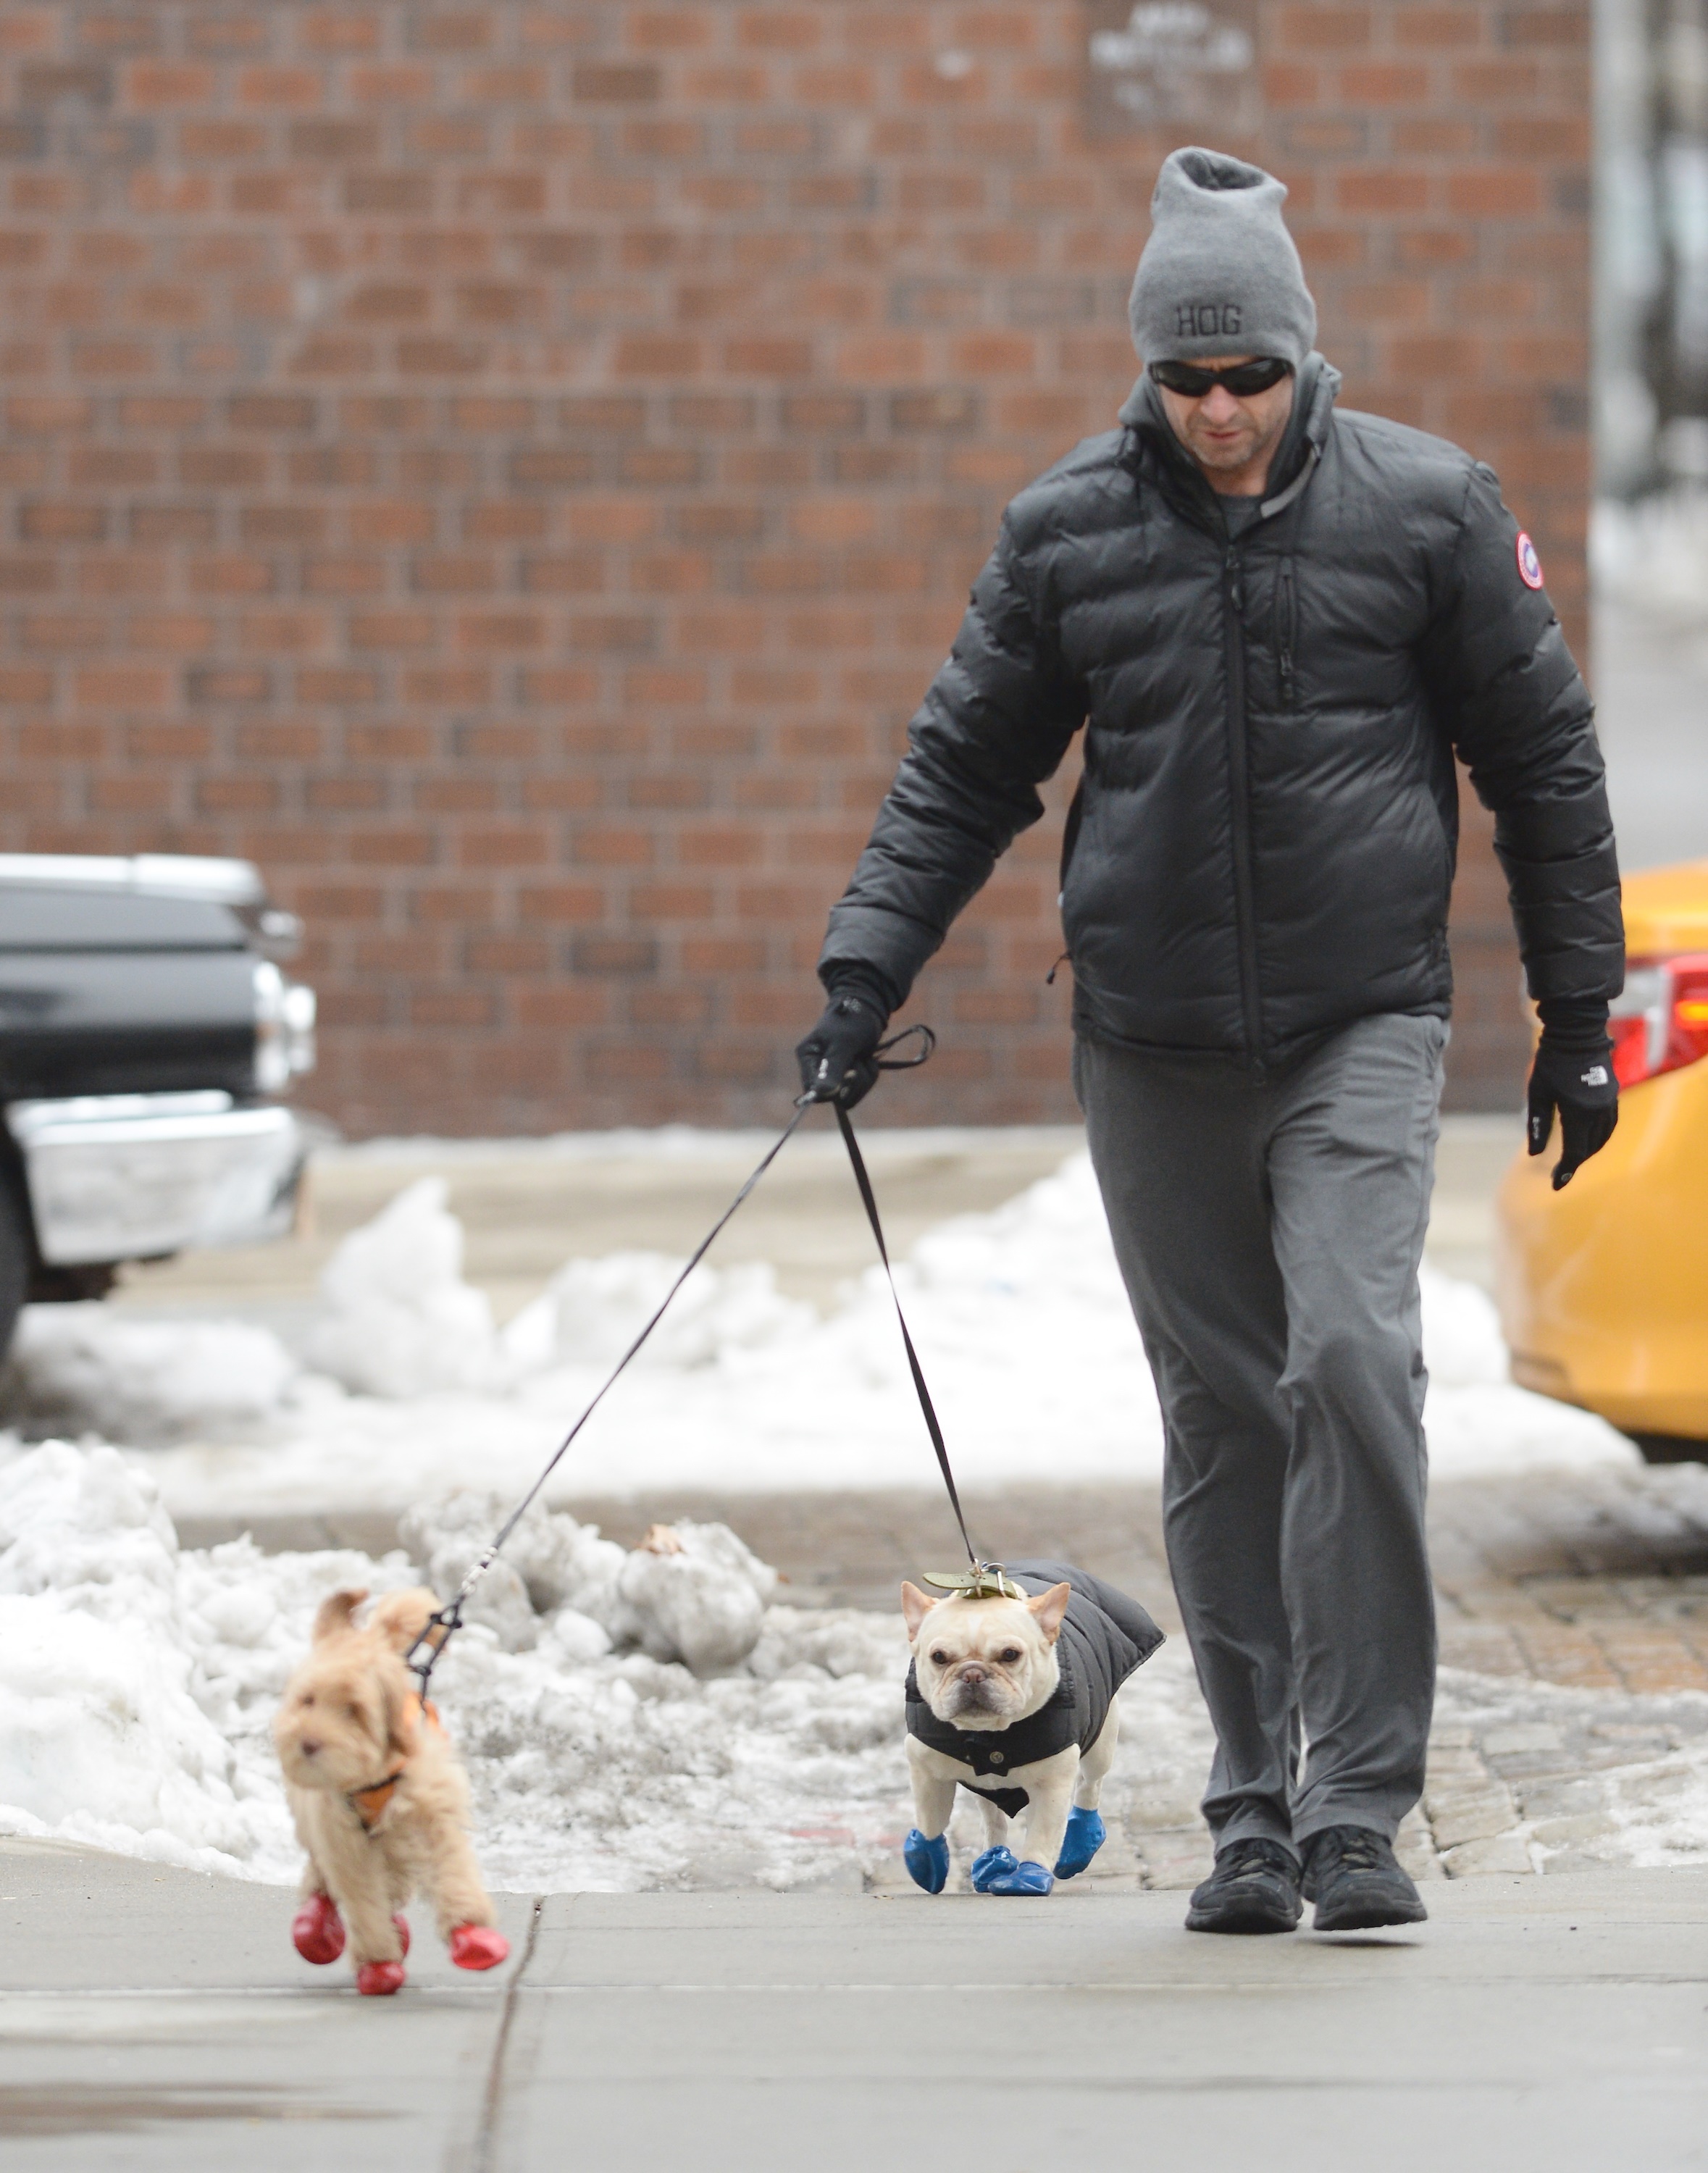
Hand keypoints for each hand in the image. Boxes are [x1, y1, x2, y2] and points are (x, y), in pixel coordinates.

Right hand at [795, 990, 885, 1106]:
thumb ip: (833, 1068)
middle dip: (853, 1081)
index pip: (812, 1090)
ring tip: (864, 1056)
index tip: (851, 1073)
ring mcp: (832, 1075)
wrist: (869, 1011)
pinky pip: (859, 1091)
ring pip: (849, 1096)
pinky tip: (867, 1059)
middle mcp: (816, 1069)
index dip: (832, 1090)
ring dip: (864, 1078)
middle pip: (833, 1097)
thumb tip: (822, 1094)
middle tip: (860, 1058)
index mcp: (807, 1057)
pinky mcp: (847, 1078)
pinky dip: (868, 1076)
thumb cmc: (852, 1021)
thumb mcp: (844, 1043)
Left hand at [1527, 1034, 1617, 1190]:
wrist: (1576, 1033)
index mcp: (1579, 1111)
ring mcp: (1609, 1102)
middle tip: (1560, 1173)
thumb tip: (1534, 1153)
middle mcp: (1599, 1110)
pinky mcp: (1613, 1094)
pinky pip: (1609, 1124)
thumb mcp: (1537, 1093)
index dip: (1566, 1170)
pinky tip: (1588, 1139)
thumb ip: (1537, 1124)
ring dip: (1589, 1151)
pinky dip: (1599, 1137)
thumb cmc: (1551, 1062)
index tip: (1556, 1185)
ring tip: (1573, 1159)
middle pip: (1590, 1147)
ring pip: (1603, 1137)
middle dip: (1575, 1162)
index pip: (1575, 1151)